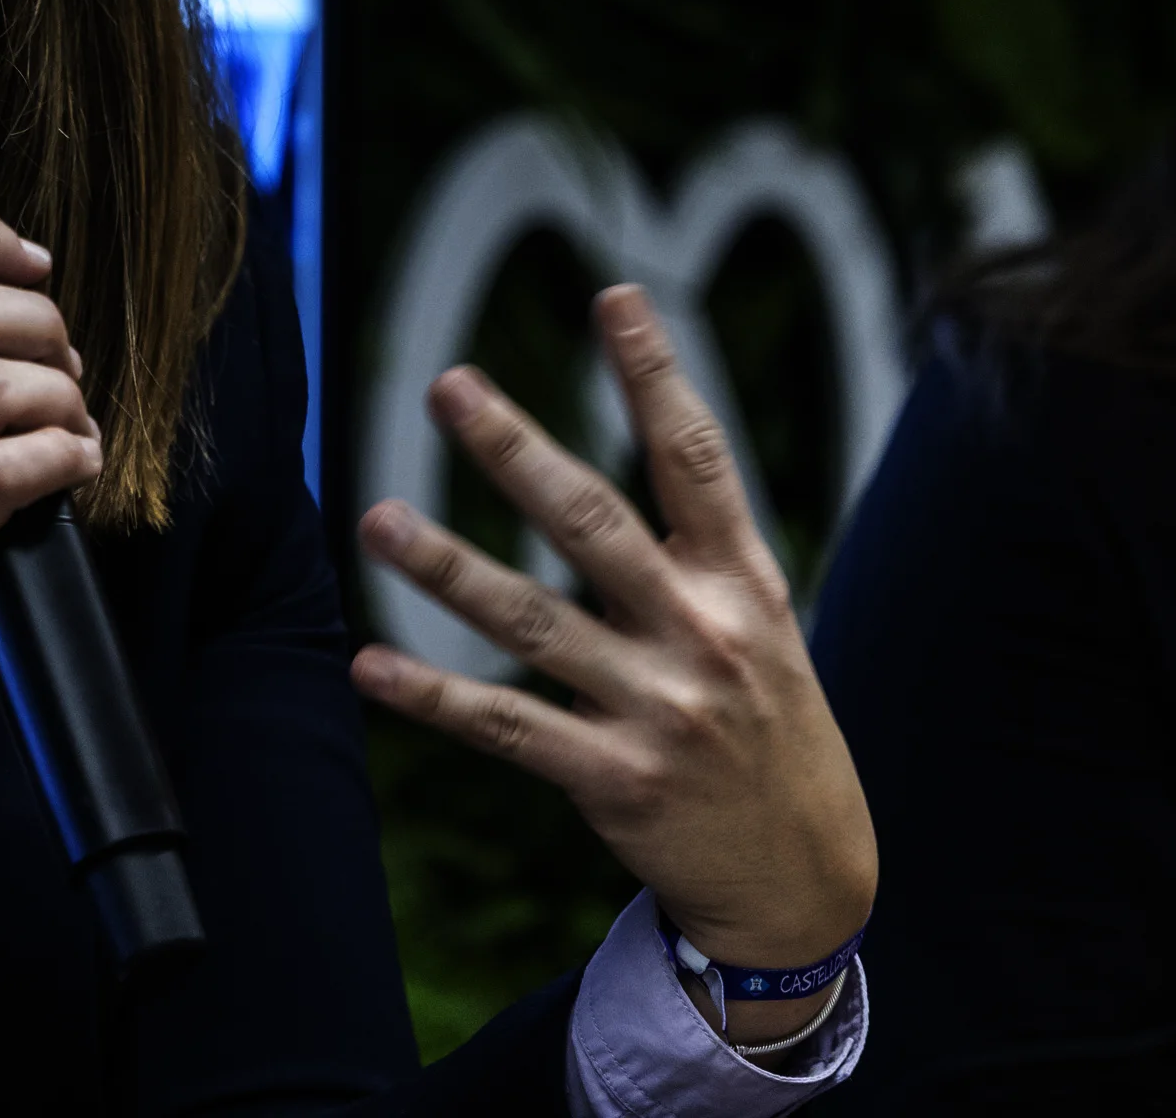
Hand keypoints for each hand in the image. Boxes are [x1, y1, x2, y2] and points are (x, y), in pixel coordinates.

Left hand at [352, 285, 876, 1041]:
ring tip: (377, 519)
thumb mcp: (763, 627)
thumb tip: (634, 450)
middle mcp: (702, 634)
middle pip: (593, 523)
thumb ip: (698, 553)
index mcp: (744, 584)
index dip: (654, 375)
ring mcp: (657, 708)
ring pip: (531, 622)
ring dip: (447, 567)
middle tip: (449, 385)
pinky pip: (505, 726)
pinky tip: (369, 663)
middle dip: (517, 449)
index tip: (614, 296)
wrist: (805, 880)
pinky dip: (433, 695)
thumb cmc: (769, 728)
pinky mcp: (613, 780)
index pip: (696, 458)